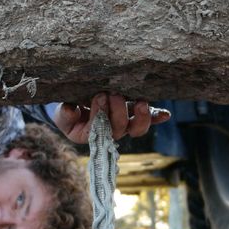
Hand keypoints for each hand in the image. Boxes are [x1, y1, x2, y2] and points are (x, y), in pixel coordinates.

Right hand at [53, 92, 170, 143]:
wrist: (76, 106)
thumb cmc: (69, 110)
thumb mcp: (63, 113)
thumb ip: (65, 113)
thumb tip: (72, 110)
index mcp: (92, 134)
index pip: (98, 129)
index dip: (100, 115)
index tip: (99, 96)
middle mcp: (111, 132)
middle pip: (120, 129)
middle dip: (118, 112)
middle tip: (114, 94)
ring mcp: (125, 124)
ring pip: (136, 128)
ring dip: (141, 117)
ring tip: (141, 103)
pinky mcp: (134, 115)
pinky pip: (148, 118)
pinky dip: (157, 117)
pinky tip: (165, 115)